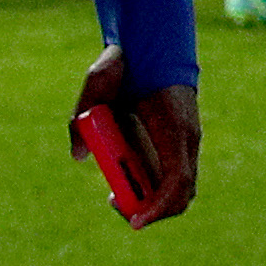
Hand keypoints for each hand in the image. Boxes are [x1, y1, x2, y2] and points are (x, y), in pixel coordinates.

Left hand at [77, 44, 200, 226]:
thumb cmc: (127, 64)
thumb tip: (79, 154)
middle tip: (114, 203)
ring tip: (115, 195)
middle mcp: (187, 140)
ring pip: (179, 192)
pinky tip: (122, 182)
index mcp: (174, 126)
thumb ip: (83, 113)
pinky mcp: (178, 146)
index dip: (158, 206)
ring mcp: (186, 144)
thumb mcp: (98, 79)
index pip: (178, 179)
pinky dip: (150, 192)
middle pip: (181, 195)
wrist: (153, 45)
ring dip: (149, 202)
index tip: (135, 220)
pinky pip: (171, 181)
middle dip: (150, 211)